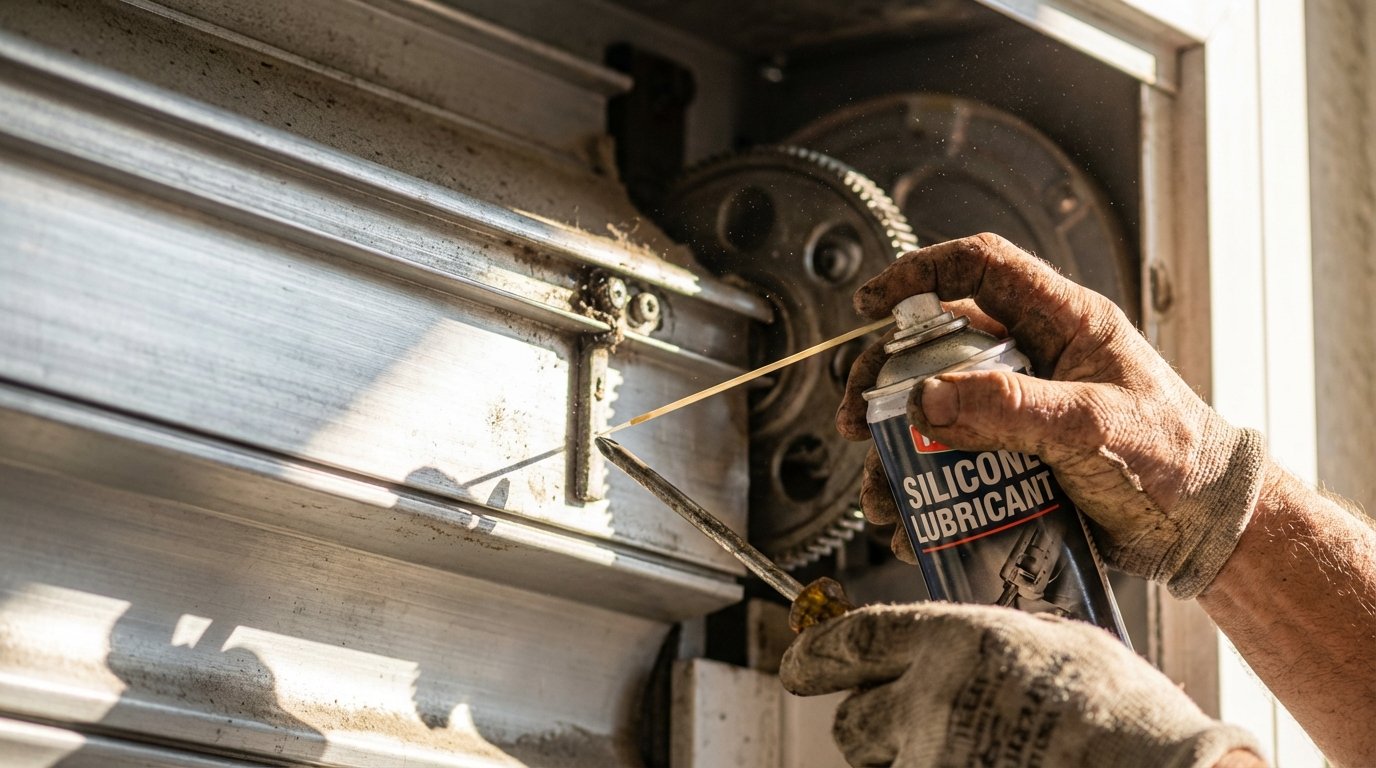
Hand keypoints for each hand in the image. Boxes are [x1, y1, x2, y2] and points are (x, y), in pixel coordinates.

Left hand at [780, 602, 1260, 767]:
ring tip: (975, 757)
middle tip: (901, 731)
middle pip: (851, 723)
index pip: (854, 641)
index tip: (798, 665)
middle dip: (867, 727)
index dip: (816, 654)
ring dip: (911, 763)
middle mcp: (929, 702)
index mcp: (956, 643)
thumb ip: (996, 643)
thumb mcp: (1062, 646)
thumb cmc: (1130, 722)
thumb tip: (963, 648)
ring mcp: (932, 762)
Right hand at [838, 234, 1266, 597]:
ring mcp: (1020, 407)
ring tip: (881, 495)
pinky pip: (950, 461)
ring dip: (895, 449)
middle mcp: (1033, 357)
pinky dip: (922, 488)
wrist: (1204, 529)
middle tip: (856, 419)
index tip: (872, 305)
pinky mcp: (1013, 456)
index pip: (981, 266)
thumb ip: (1012, 409)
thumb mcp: (1093, 427)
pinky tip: (910, 522)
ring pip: (934, 411)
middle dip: (885, 381)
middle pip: (935, 346)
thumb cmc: (1175, 461)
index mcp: (1063, 322)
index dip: (920, 272)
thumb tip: (927, 399)